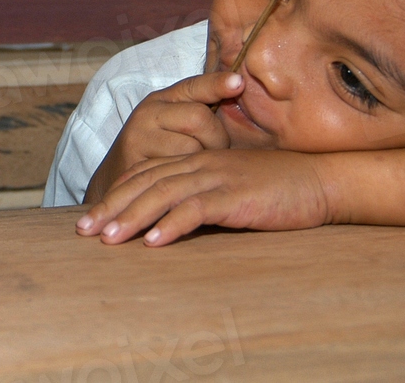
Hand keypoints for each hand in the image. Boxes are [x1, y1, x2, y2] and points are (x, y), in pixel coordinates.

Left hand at [76, 149, 332, 245]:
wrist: (320, 181)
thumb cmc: (278, 191)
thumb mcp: (232, 192)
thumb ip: (203, 201)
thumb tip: (172, 226)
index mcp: (198, 162)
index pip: (146, 176)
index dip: (116, 196)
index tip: (90, 219)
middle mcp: (201, 165)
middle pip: (146, 184)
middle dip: (112, 207)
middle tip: (84, 231)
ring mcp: (218, 178)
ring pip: (163, 194)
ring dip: (132, 217)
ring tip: (108, 239)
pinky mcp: (236, 196)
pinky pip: (197, 209)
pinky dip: (172, 225)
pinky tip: (153, 242)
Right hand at [84, 72, 240, 202]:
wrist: (119, 188)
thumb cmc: (160, 154)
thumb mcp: (176, 126)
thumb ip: (202, 111)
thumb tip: (241, 89)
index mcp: (162, 99)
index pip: (194, 85)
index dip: (217, 83)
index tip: (239, 82)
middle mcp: (148, 112)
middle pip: (199, 118)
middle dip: (217, 139)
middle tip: (215, 154)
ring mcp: (139, 137)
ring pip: (191, 147)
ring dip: (203, 163)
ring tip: (197, 168)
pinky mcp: (135, 164)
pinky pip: (176, 172)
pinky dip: (187, 179)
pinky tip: (184, 181)